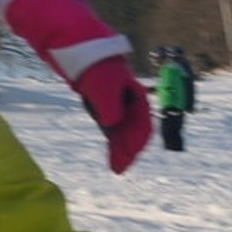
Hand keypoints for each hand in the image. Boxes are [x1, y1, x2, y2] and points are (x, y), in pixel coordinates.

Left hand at [74, 57, 151, 173]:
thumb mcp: (104, 89)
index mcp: (138, 100)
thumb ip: (110, 106)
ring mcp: (122, 113)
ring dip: (122, 153)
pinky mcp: (111, 117)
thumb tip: (112, 124)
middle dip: (129, 151)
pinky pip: (116, 136)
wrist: (88, 62)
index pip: (143, 125)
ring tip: (117, 169)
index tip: (129, 153)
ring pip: (126, 138)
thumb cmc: (99, 73)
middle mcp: (133, 109)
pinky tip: (113, 160)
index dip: (136, 140)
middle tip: (120, 167)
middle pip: (135, 135)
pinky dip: (115, 148)